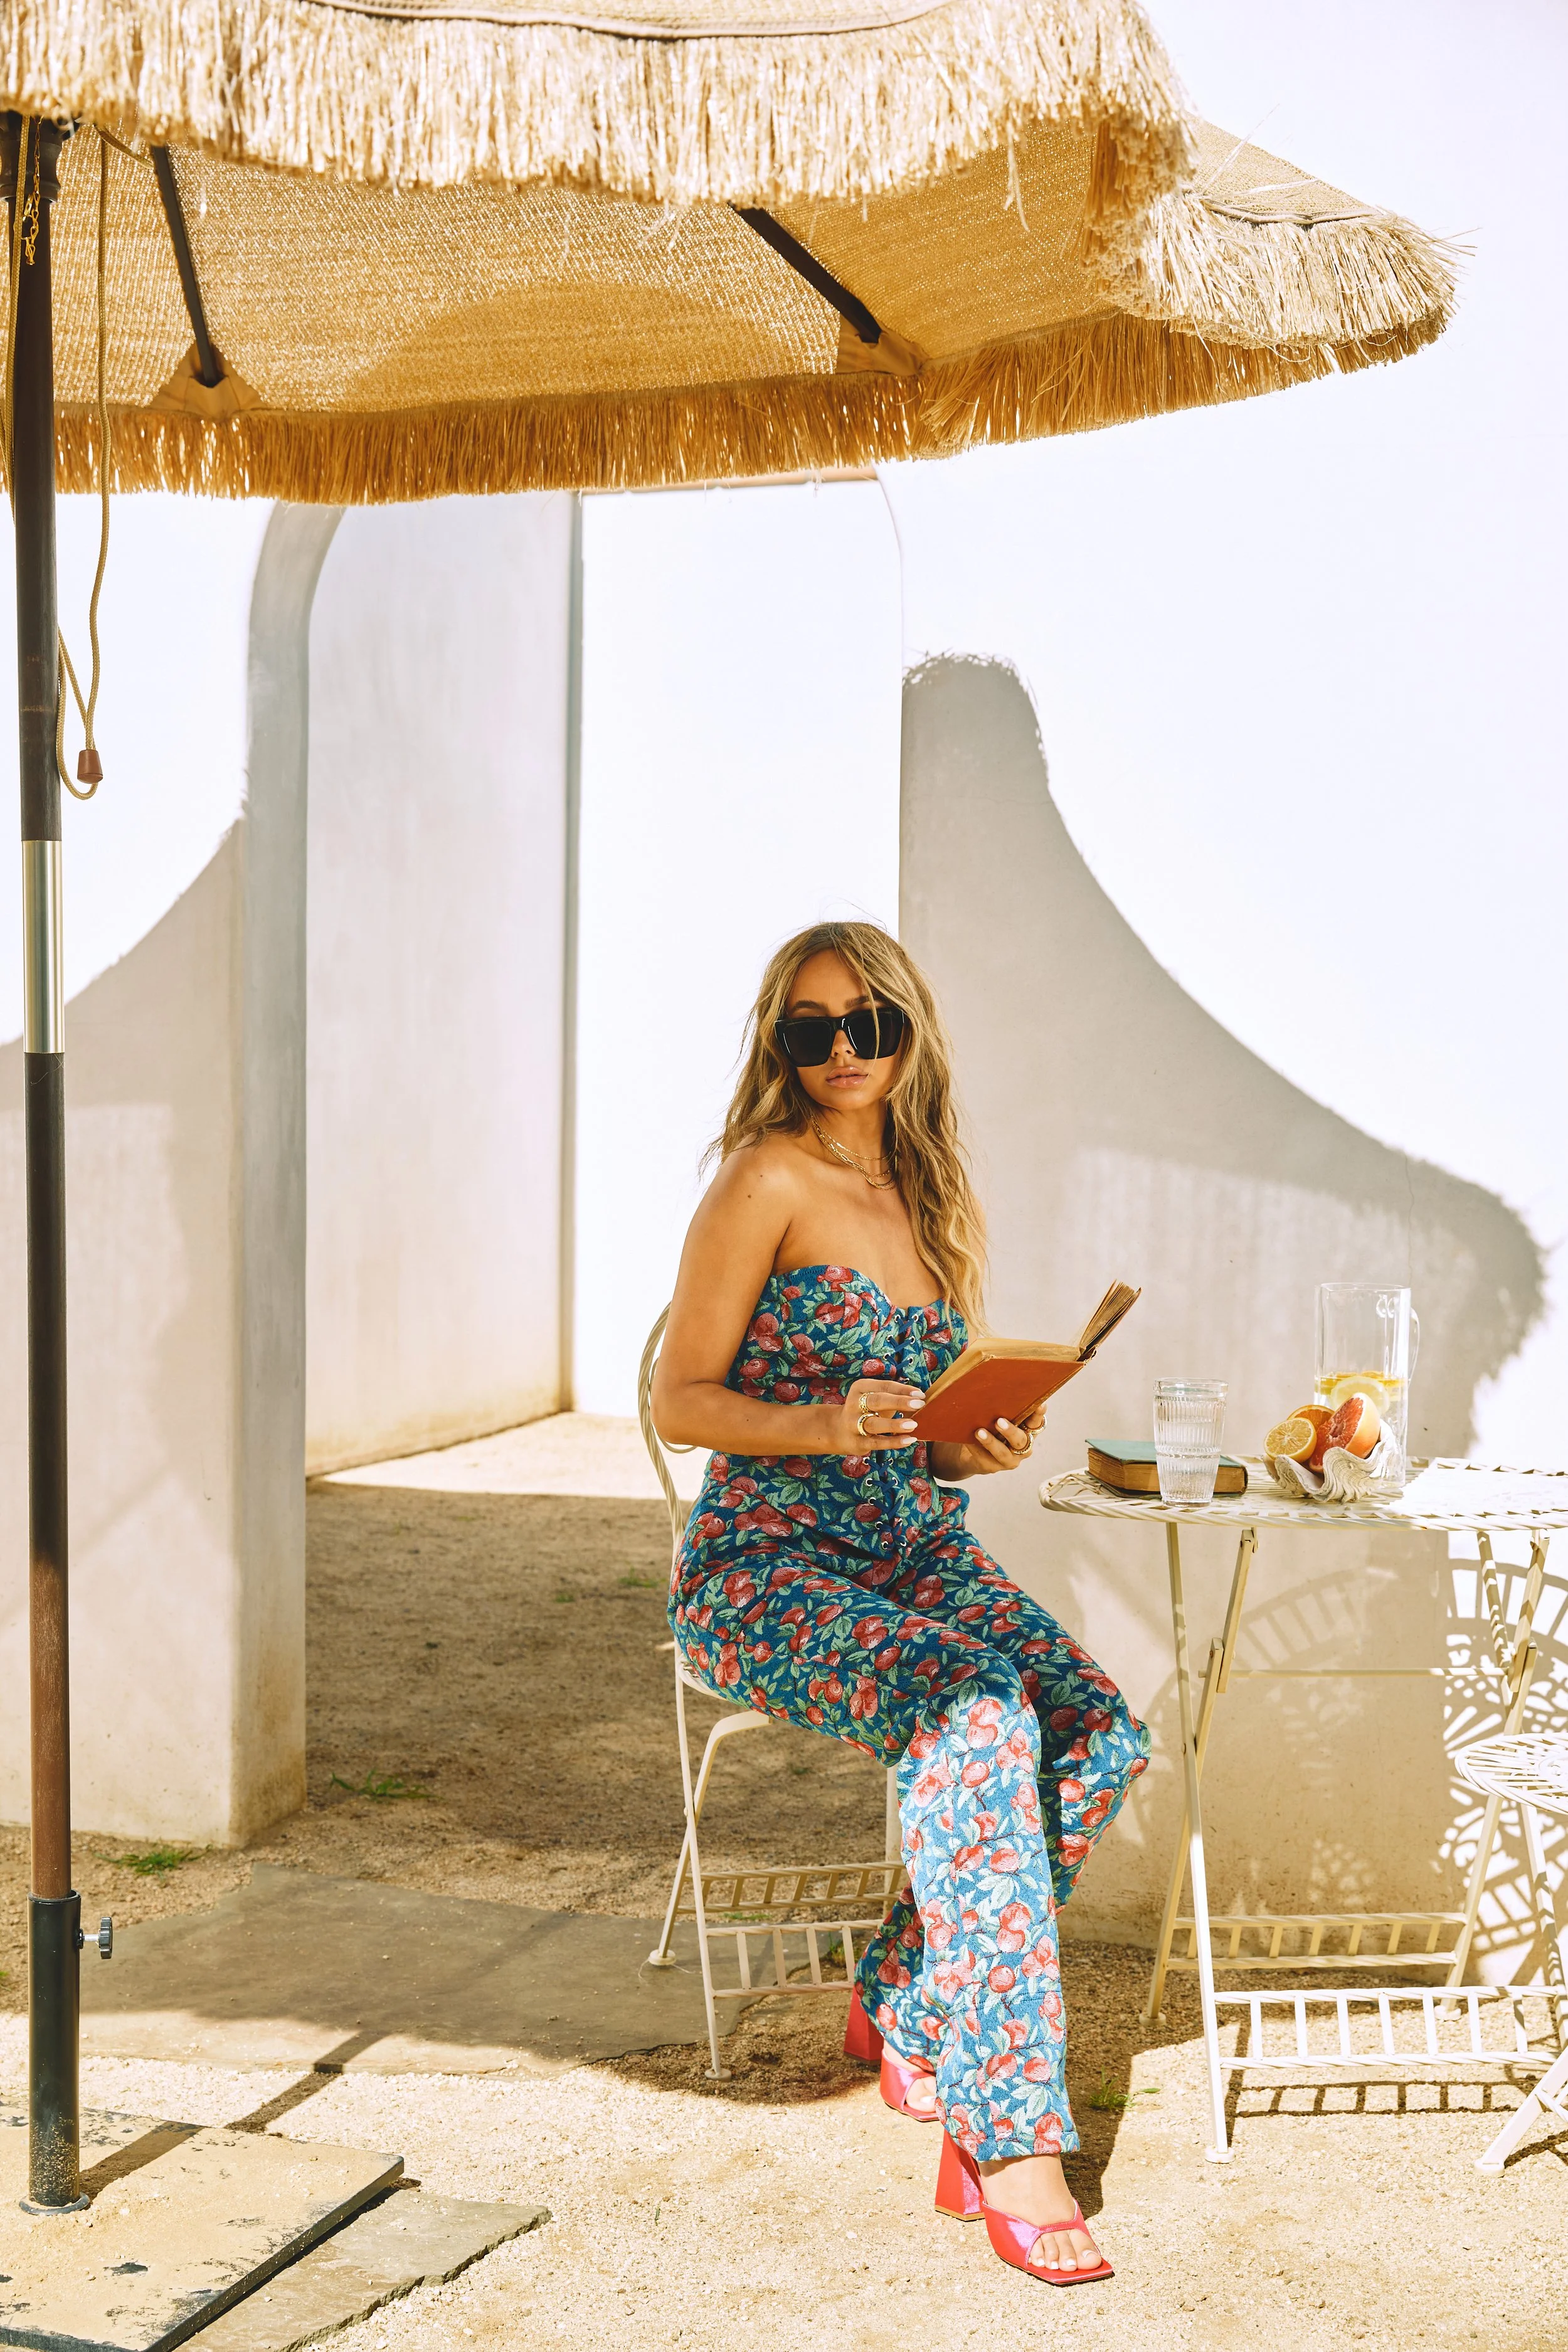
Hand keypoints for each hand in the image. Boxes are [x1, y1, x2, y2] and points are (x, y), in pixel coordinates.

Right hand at [829, 1379, 924, 1454]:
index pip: (884, 1386)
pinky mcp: (857, 1442)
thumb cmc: (865, 1411)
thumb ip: (894, 1398)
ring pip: (873, 1424)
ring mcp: (853, 1424)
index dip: (903, 1390)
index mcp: (860, 1388)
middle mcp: (854, 1404)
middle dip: (898, 1402)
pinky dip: (894, 1442)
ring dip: (894, 1424)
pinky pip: (877, 1442)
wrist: (837, 1430)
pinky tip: (909, 1440)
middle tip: (919, 1404)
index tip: (921, 1395)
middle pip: (877, 1401)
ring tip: (913, 1425)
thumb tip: (921, 1400)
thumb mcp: (875, 1399)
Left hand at [931, 1401, 1045, 1480]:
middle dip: (1011, 1431)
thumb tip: (993, 1380)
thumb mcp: (997, 1414)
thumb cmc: (988, 1425)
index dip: (1039, 1414)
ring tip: (979, 1432)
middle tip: (999, 1421)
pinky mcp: (993, 1467)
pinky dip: (977, 1449)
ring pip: (1004, 1453)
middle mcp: (1022, 1446)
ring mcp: (1009, 1459)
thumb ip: (1002, 1404)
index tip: (1040, 1403)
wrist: (970, 1451)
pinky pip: (985, 1459)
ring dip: (992, 1442)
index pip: (1037, 1422)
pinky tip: (969, 1441)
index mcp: (1027, 1430)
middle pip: (1021, 1440)